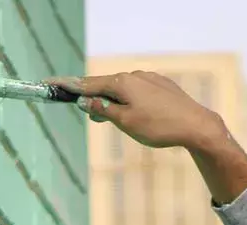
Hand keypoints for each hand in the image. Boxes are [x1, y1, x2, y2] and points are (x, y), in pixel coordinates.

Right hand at [48, 71, 227, 150]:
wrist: (195, 125)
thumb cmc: (158, 127)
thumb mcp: (125, 122)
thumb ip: (103, 110)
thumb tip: (85, 101)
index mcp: (121, 83)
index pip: (87, 84)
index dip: (68, 86)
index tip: (50, 84)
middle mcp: (134, 76)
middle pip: (105, 86)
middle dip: (95, 100)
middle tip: (92, 117)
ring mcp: (149, 79)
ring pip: (123, 89)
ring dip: (113, 102)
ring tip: (116, 120)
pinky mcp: (161, 85)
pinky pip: (138, 91)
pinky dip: (129, 100)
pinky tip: (136, 114)